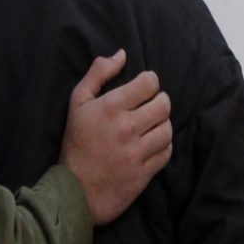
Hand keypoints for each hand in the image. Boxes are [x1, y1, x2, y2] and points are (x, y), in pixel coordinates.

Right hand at [60, 51, 172, 225]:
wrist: (75, 190)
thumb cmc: (76, 143)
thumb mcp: (78, 103)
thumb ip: (98, 73)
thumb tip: (122, 54)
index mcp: (110, 107)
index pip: (149, 83)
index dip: (149, 83)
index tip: (142, 90)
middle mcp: (126, 128)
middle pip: (164, 104)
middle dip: (158, 102)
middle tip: (147, 108)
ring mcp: (136, 152)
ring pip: (167, 128)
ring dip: (161, 125)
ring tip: (149, 127)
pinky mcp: (144, 173)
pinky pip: (167, 152)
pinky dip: (162, 146)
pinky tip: (150, 145)